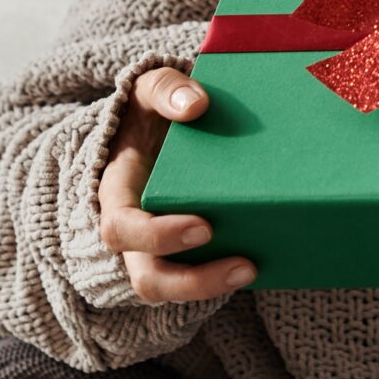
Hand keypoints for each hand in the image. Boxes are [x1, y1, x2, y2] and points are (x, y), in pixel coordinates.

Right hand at [96, 66, 254, 301]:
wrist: (155, 127)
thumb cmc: (151, 111)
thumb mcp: (149, 89)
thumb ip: (166, 89)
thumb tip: (195, 105)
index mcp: (117, 194)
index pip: (122, 229)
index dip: (158, 236)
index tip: (204, 226)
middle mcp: (131, 231)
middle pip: (147, 278)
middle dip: (192, 281)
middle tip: (244, 263)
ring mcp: (154, 249)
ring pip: (169, 289)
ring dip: (211, 287)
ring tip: (253, 268)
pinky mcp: (181, 254)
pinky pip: (195, 279)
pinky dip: (223, 279)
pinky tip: (262, 263)